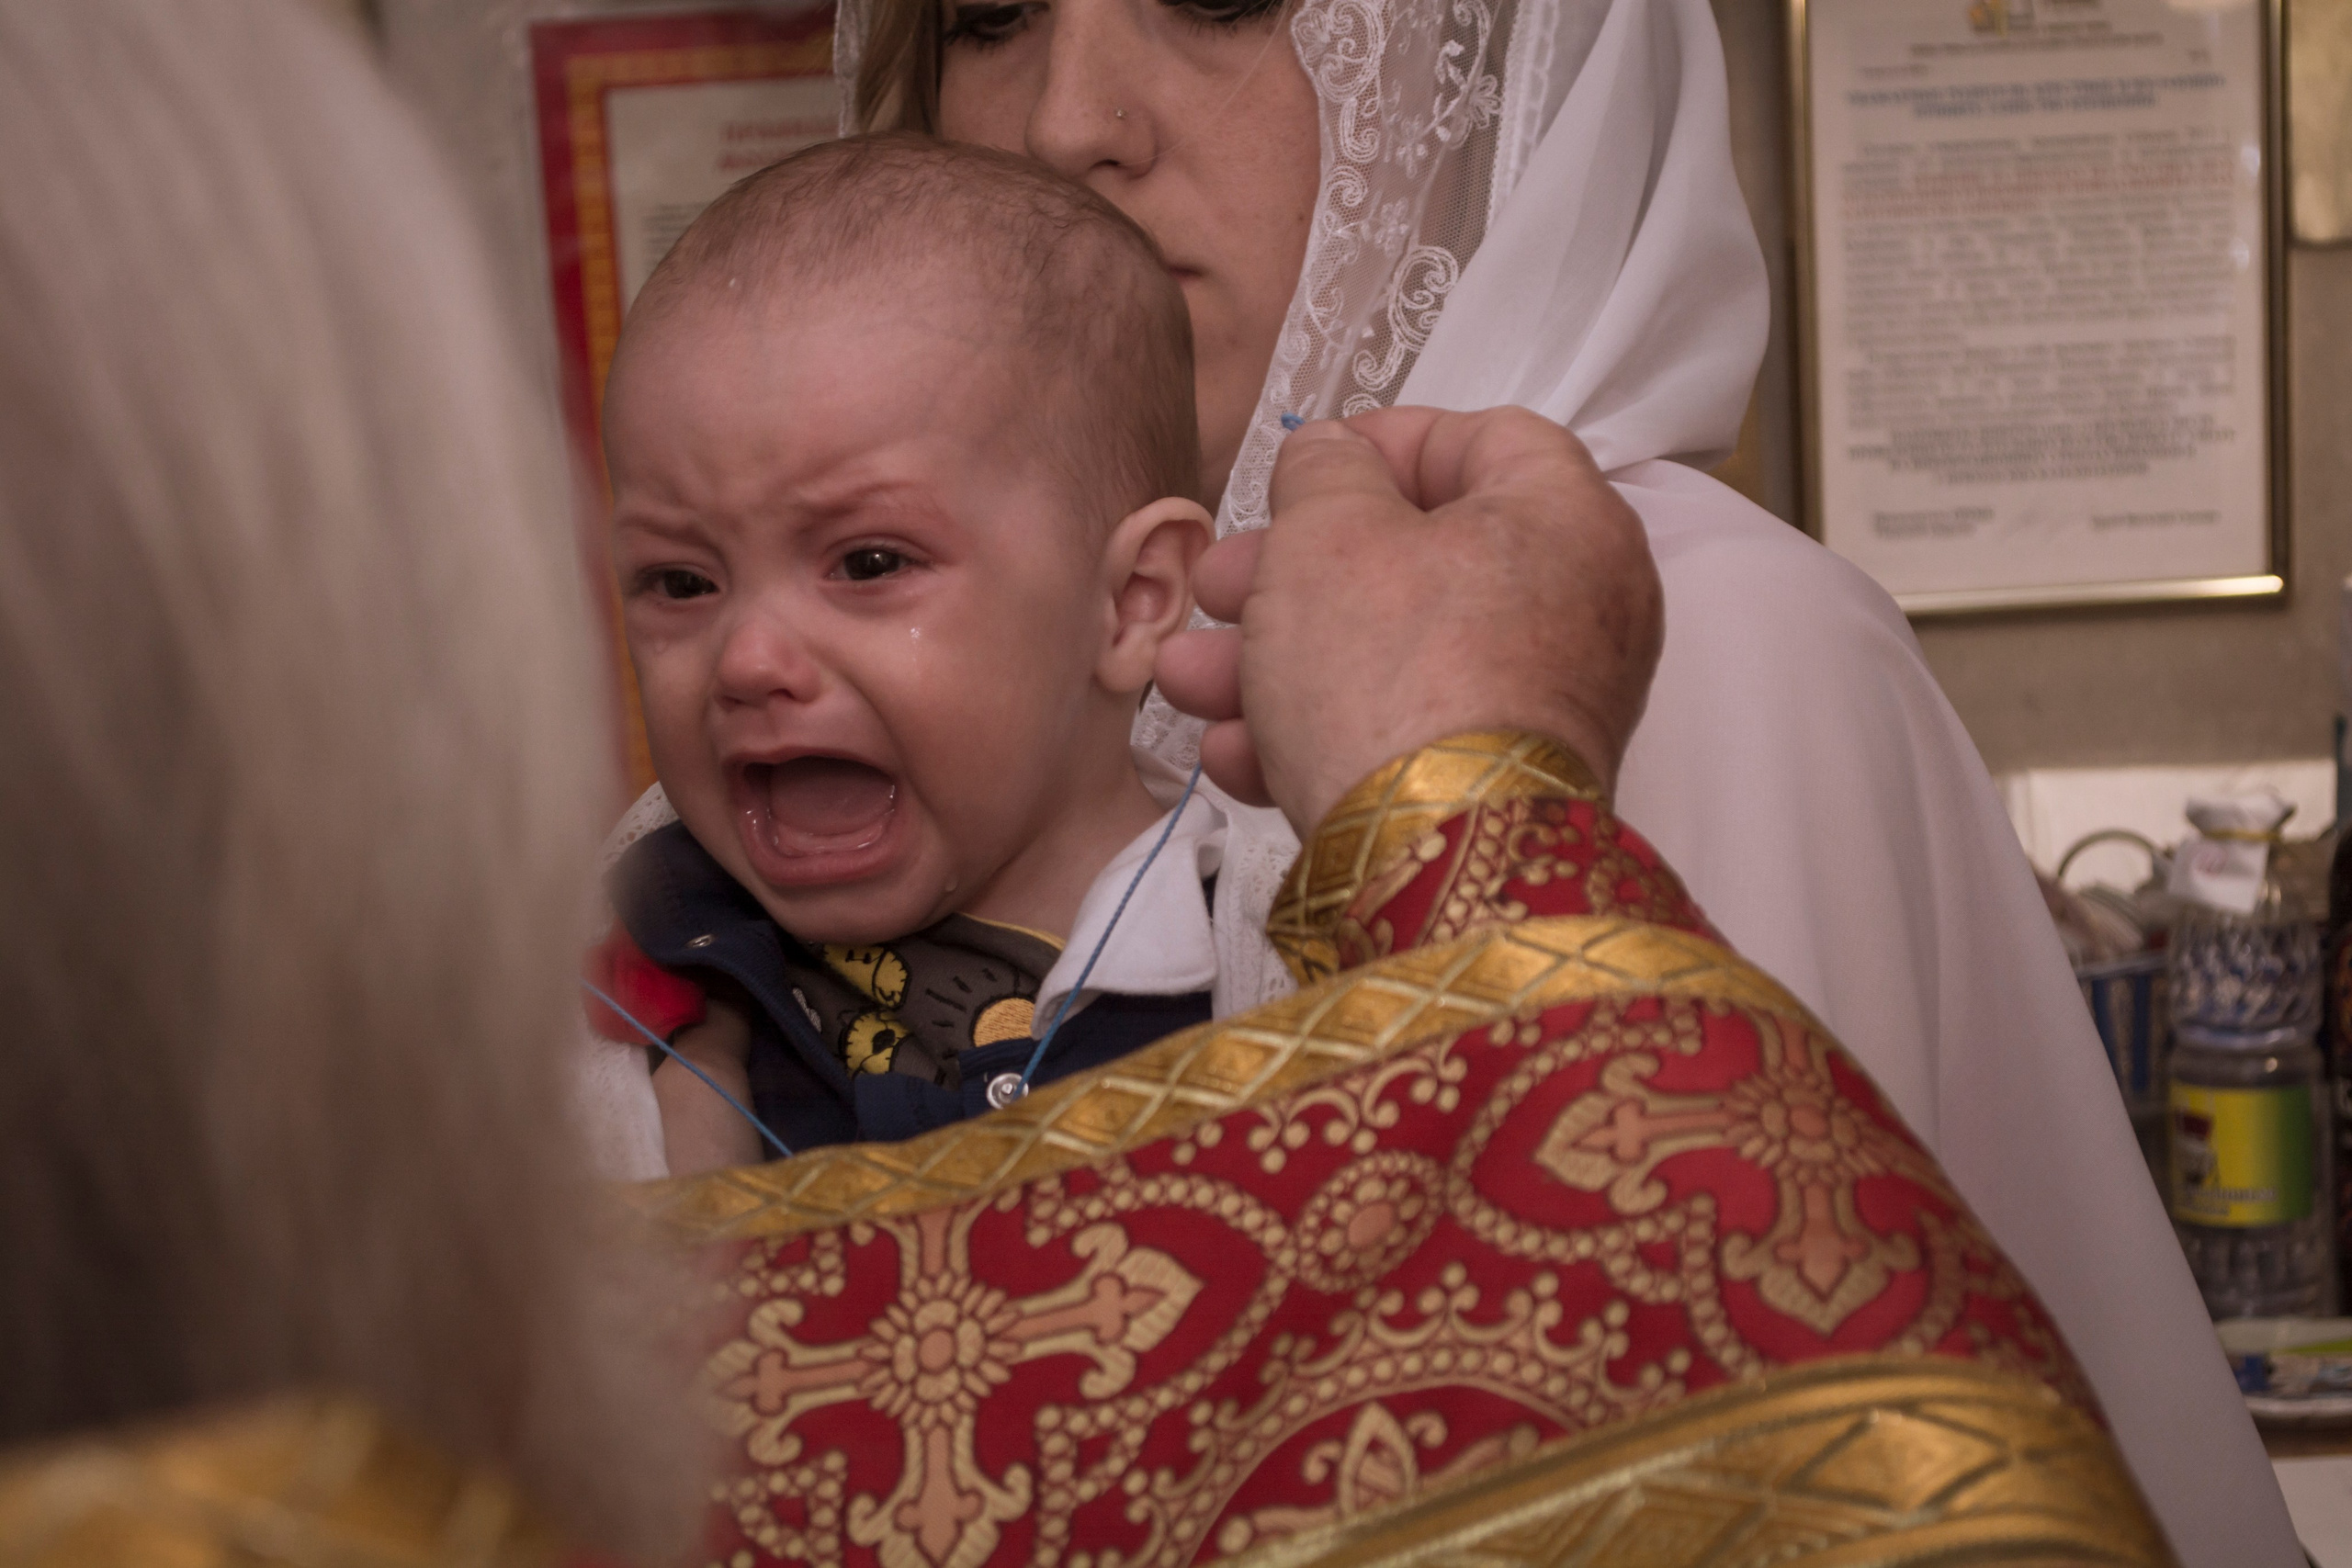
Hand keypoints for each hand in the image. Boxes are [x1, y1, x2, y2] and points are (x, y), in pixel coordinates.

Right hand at [1155, 406, 1661, 830]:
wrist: (1440, 863)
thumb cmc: (1393, 669)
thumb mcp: (1329, 534)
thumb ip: (1324, 470)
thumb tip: (1332, 455)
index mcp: (1564, 519)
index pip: (1482, 439)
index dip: (1380, 444)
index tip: (1301, 469)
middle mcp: (1576, 609)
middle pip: (1416, 559)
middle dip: (1288, 573)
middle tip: (1215, 586)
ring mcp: (1545, 705)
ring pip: (1394, 653)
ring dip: (1277, 660)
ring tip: (1187, 683)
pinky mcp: (1504, 784)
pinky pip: (1408, 731)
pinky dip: (1325, 730)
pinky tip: (1236, 754)